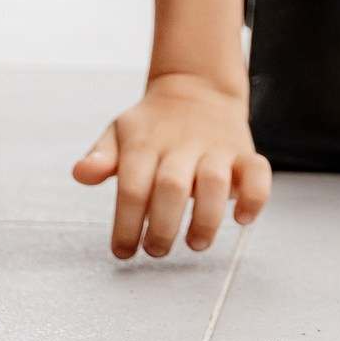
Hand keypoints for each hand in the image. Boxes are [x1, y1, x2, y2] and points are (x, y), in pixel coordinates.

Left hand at [74, 74, 270, 259]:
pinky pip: (258, 173)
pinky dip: (254, 198)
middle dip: (162, 226)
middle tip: (156, 250)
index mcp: (144, 144)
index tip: (123, 252)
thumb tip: (82, 173)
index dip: (126, 224)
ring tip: (195, 244)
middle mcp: (180, 146)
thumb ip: (101, 157)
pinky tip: (241, 219)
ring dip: (205, 219)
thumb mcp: (119, 133)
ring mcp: (215, 149)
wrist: (196, 88)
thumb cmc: (151, 125)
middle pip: (170, 187)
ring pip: (214, 182)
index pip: (131, 187)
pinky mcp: (244, 154)